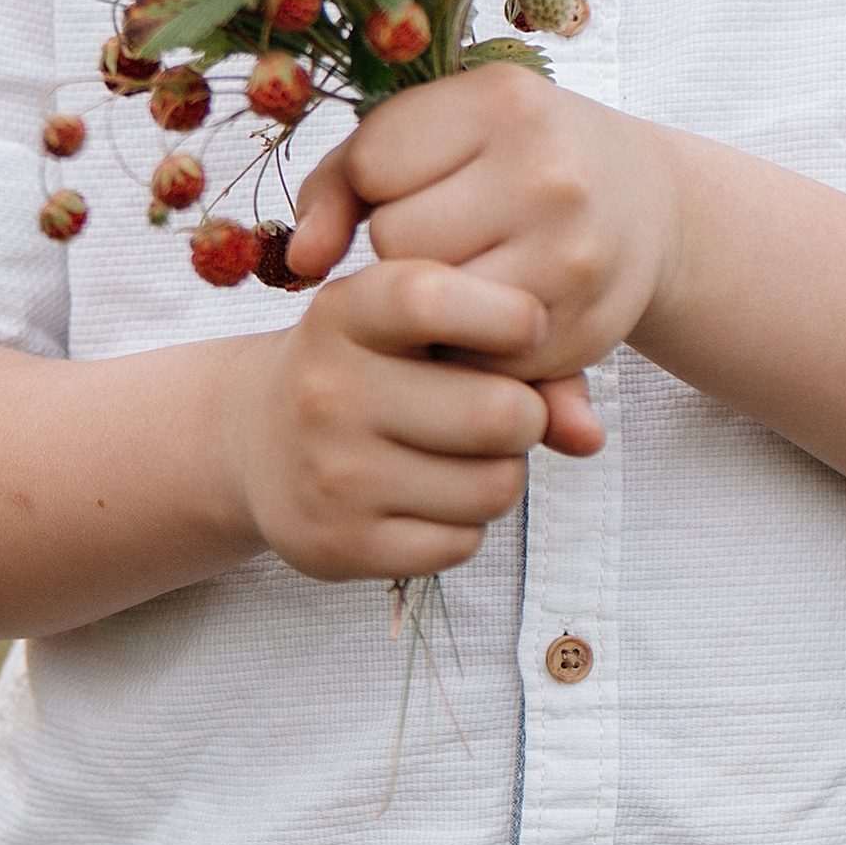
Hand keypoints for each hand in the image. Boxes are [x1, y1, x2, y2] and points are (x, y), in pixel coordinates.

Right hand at [225, 255, 562, 583]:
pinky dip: (466, 523)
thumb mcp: (413, 327)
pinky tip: (433, 493)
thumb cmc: (371, 364)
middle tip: (508, 408)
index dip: (506, 313)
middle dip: (526, 414)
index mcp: (344, 313)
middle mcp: (328, 391)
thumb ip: (510, 348)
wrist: (256, 437)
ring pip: (493, 487)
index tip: (530, 326)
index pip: (431, 298)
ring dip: (502, 472)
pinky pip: (461, 542)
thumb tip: (589, 437)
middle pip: (496, 413)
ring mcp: (331, 475)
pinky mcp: (340, 546)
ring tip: (469, 453)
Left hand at [289, 67, 683, 447]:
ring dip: (436, 300)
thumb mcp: (445, 129)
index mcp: (504, 101)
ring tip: (476, 265)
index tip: (423, 176)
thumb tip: (301, 262)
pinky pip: (473, 360)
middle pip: (398, 241)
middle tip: (458, 224)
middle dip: (408, 243)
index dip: (380, 182)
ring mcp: (572, 257)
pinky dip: (472, 346)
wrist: (650, 205)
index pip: (373, 165)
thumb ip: (346, 178)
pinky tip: (501, 309)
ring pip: (432, 306)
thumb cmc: (516, 157)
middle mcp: (548, 172)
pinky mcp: (582, 331)